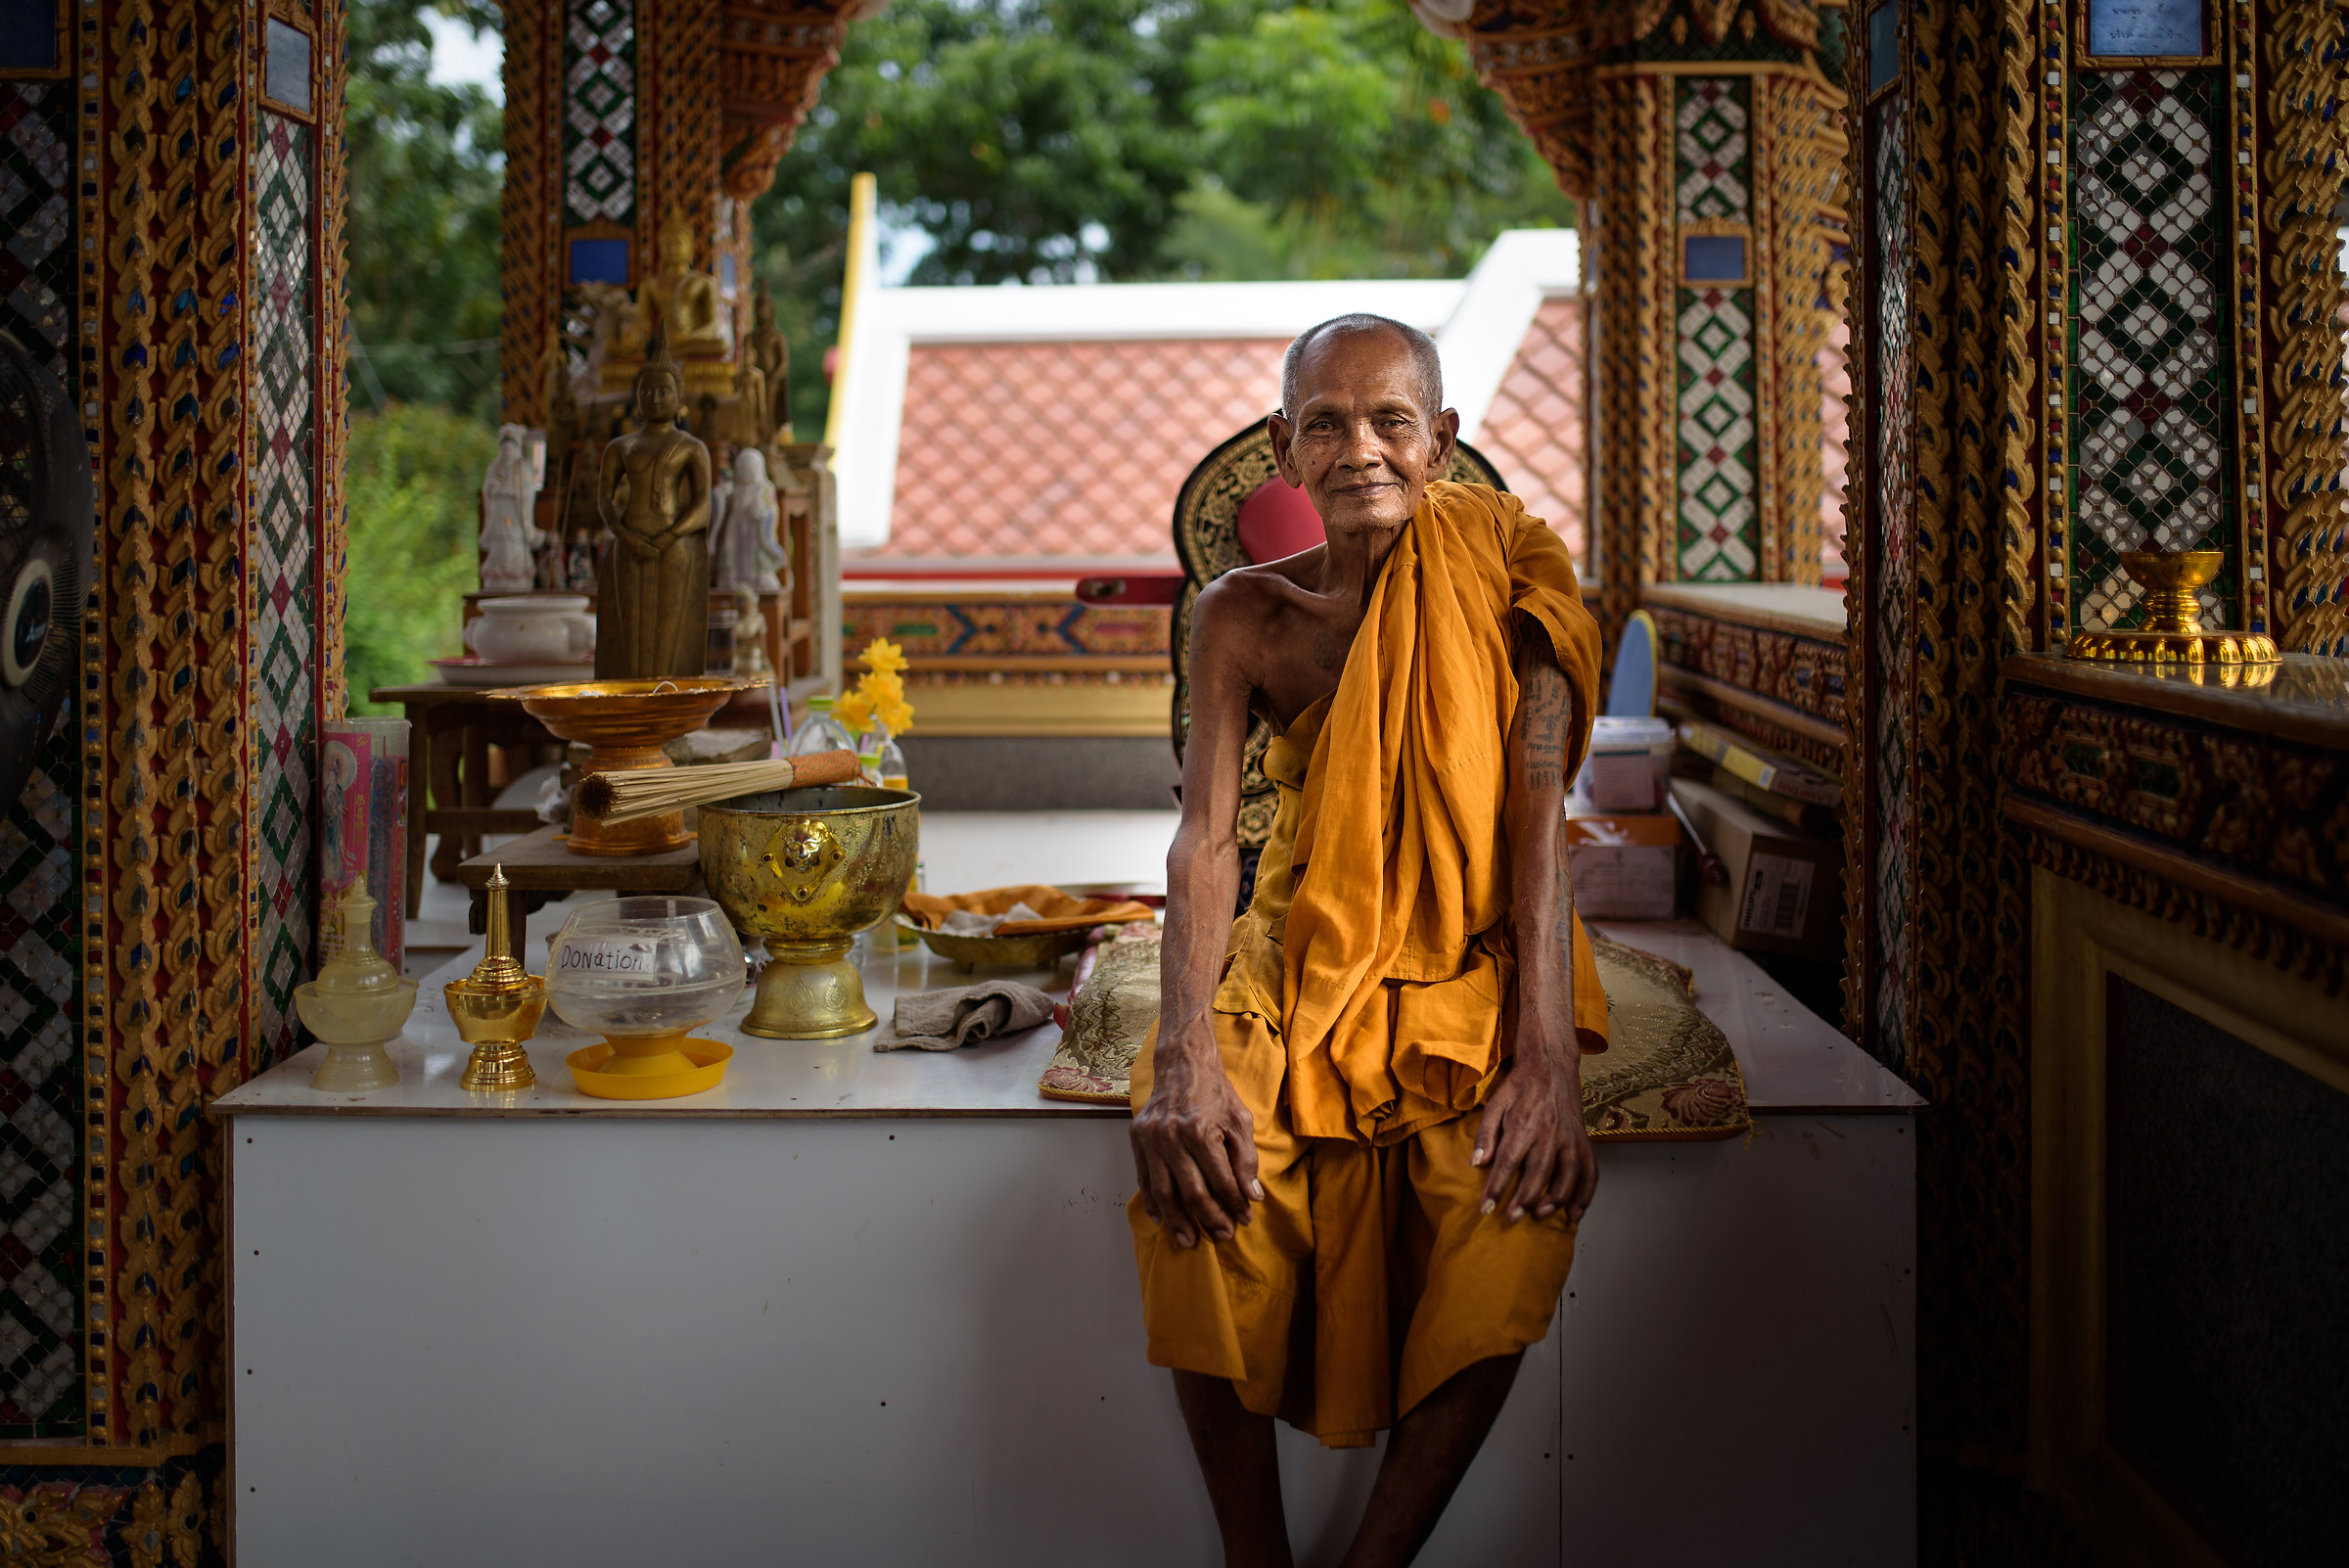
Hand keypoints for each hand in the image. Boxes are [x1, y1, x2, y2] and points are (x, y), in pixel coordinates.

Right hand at [622, 531, 657, 560]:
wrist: (623, 537)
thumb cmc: (632, 535)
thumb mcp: (639, 535)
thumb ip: (645, 538)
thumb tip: (650, 541)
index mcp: (640, 543)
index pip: (648, 548)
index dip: (654, 550)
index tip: (658, 551)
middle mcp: (638, 548)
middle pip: (647, 552)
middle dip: (653, 554)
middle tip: (658, 555)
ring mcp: (635, 551)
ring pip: (644, 555)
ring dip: (649, 557)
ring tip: (654, 558)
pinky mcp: (633, 552)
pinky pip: (639, 556)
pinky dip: (644, 558)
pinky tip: (647, 559)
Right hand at [1130, 1036, 1261, 1247]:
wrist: (1182, 1065)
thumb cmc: (1216, 1093)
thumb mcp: (1241, 1121)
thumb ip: (1246, 1160)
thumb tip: (1252, 1196)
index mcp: (1201, 1130)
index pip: (1220, 1179)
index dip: (1235, 1203)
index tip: (1245, 1218)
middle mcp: (1172, 1136)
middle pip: (1192, 1191)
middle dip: (1210, 1218)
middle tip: (1223, 1236)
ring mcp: (1151, 1139)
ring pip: (1163, 1191)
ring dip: (1178, 1220)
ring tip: (1189, 1241)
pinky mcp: (1137, 1139)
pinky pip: (1144, 1178)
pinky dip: (1153, 1202)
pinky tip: (1162, 1219)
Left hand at [1470, 1039, 1598, 1224]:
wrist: (1551, 1066)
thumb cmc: (1520, 1087)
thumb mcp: (1495, 1103)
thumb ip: (1486, 1134)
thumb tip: (1476, 1164)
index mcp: (1524, 1123)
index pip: (1508, 1161)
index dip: (1497, 1186)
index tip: (1486, 1207)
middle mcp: (1549, 1133)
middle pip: (1538, 1171)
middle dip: (1525, 1198)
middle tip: (1512, 1218)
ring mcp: (1570, 1137)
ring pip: (1567, 1173)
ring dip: (1555, 1198)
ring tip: (1540, 1215)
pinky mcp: (1583, 1141)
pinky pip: (1590, 1170)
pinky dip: (1585, 1193)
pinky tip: (1575, 1211)